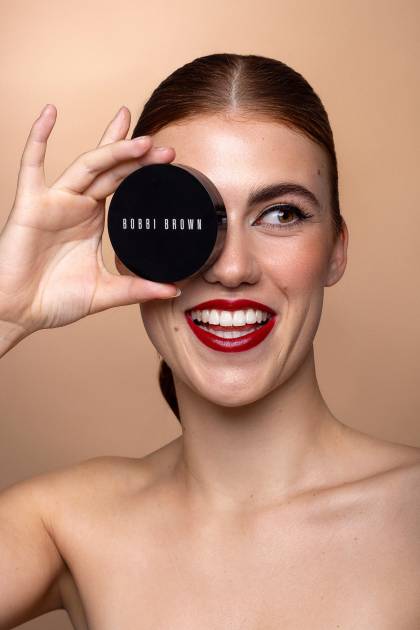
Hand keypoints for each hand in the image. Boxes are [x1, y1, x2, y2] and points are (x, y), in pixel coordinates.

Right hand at [0, 105, 178, 335]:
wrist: (19, 312)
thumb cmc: (54, 300)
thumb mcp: (105, 292)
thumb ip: (138, 288)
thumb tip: (174, 289)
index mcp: (93, 220)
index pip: (123, 184)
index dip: (143, 170)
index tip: (169, 159)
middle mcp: (76, 205)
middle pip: (110, 169)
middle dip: (136, 156)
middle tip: (164, 147)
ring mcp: (54, 201)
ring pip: (86, 165)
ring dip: (111, 149)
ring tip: (140, 139)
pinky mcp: (30, 203)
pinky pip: (32, 164)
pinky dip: (39, 137)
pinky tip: (50, 112)